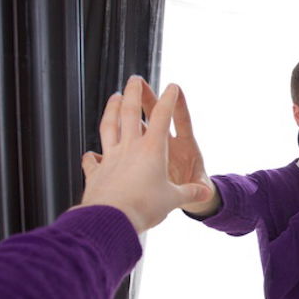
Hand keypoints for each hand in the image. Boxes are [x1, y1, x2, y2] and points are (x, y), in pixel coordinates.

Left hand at [77, 77, 213, 232]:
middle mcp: (129, 147)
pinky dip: (92, 155)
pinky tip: (92, 153)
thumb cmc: (145, 207)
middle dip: (133, 93)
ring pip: (109, 126)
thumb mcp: (173, 200)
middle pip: (129, 112)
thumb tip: (206, 193)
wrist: (112, 219)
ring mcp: (110, 157)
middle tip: (135, 79)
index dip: (168, 100)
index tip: (171, 88)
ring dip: (111, 109)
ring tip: (114, 98)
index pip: (162, 117)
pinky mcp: (96, 172)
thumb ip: (190, 193)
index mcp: (152, 149)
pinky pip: (93, 159)